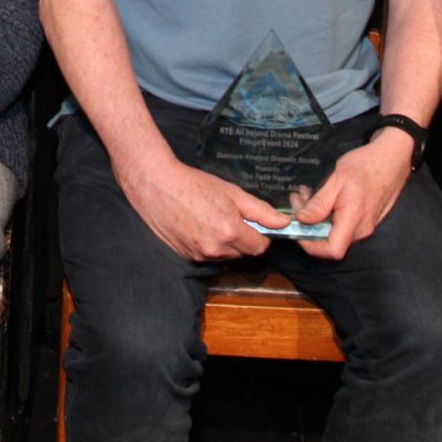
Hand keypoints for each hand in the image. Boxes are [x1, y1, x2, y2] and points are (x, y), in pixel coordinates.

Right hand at [117, 151, 280, 262]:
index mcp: (230, 232)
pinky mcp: (187, 256)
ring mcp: (200, 255)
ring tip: (212, 219)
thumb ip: (260, 211)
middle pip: (243, 253)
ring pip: (225, 256)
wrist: (157, 186)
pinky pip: (208, 256)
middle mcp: (216, 248)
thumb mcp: (231, 192)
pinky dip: (209, 245)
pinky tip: (199, 226)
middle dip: (243, 239)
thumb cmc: (194, 184)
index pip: (260, 247)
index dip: (260, 235)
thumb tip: (283, 223)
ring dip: (226, 244)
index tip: (254, 224)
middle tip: (230, 216)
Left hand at [293, 128, 416, 259]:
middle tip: (297, 199)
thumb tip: (301, 220)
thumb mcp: (337, 179)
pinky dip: (328, 214)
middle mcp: (361, 229)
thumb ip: (320, 203)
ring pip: (334, 231)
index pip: (332, 250)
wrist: (392, 158)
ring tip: (307, 193)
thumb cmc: (365, 164)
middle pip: (329, 241)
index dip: (310, 245)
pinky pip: (343, 224)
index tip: (296, 225)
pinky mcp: (366, 220)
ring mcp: (365, 226)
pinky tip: (322, 196)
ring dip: (317, 217)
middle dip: (309, 224)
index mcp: (354, 219)